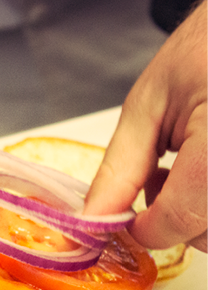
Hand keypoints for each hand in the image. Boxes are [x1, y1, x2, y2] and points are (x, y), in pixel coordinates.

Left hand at [85, 0, 206, 251]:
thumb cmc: (203, 54)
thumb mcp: (147, 108)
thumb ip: (118, 172)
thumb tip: (93, 221)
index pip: (182, 218)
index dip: (146, 228)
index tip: (127, 219)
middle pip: (207, 235)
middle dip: (171, 222)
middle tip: (157, 183)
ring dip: (196, 217)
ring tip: (185, 173)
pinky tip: (205, 177)